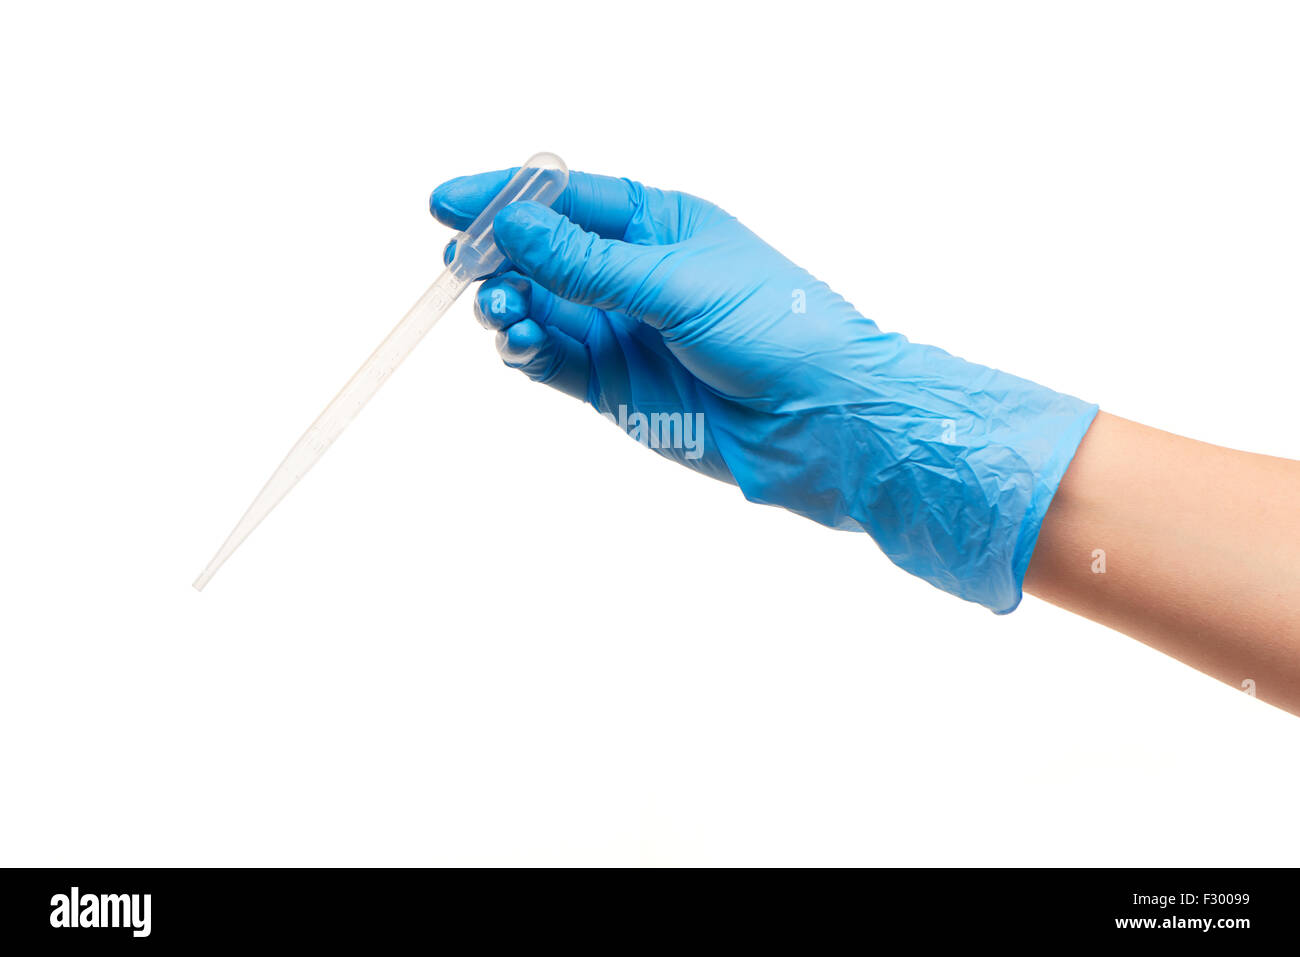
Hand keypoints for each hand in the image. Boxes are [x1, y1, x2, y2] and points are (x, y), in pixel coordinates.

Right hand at [430, 169, 1096, 611]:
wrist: (822, 420)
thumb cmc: (776, 328)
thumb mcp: (678, 283)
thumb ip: (589, 263)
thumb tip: (512, 224)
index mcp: (656, 223)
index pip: (563, 197)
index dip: (503, 196)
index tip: (446, 202)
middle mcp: (631, 273)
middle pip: (539, 253)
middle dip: (497, 257)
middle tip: (466, 269)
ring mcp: (619, 330)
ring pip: (536, 309)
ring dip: (507, 307)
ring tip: (502, 314)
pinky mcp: (612, 385)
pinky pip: (548, 361)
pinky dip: (522, 352)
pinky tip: (517, 345)